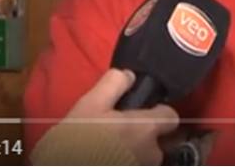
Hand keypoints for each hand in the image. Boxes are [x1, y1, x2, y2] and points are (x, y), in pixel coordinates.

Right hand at [64, 69, 179, 164]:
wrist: (63, 166)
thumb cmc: (78, 139)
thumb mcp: (91, 104)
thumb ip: (114, 84)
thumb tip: (129, 75)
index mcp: (146, 129)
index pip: (171, 117)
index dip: (158, 112)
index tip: (142, 112)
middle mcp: (152, 154)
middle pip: (158, 141)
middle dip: (143, 137)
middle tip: (118, 132)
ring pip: (145, 158)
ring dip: (134, 153)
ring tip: (109, 149)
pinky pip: (135, 165)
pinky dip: (126, 163)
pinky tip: (106, 160)